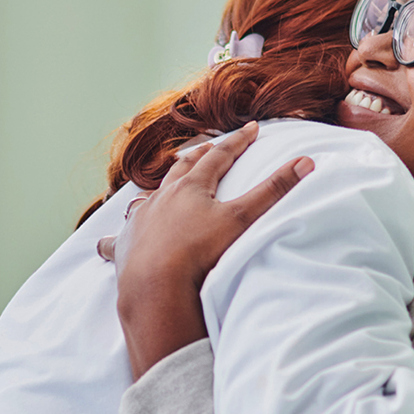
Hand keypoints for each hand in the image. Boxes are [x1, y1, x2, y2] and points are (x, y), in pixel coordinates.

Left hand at [98, 121, 313, 377]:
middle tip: (206, 149)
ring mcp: (141, 221)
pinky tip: (106, 242)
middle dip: (197, 157)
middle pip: (182, 170)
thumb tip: (306, 161)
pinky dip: (114, 238)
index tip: (251, 129)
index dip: (237, 142)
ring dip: (158, 191)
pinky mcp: (124, 247)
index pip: (219, 156)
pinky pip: (116, 240)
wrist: (157, 284)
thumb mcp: (243, 219)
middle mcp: (162, 198)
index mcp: (192, 187)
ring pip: (148, 198)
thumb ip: (274, 190)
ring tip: (162, 189)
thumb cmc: (201, 251)